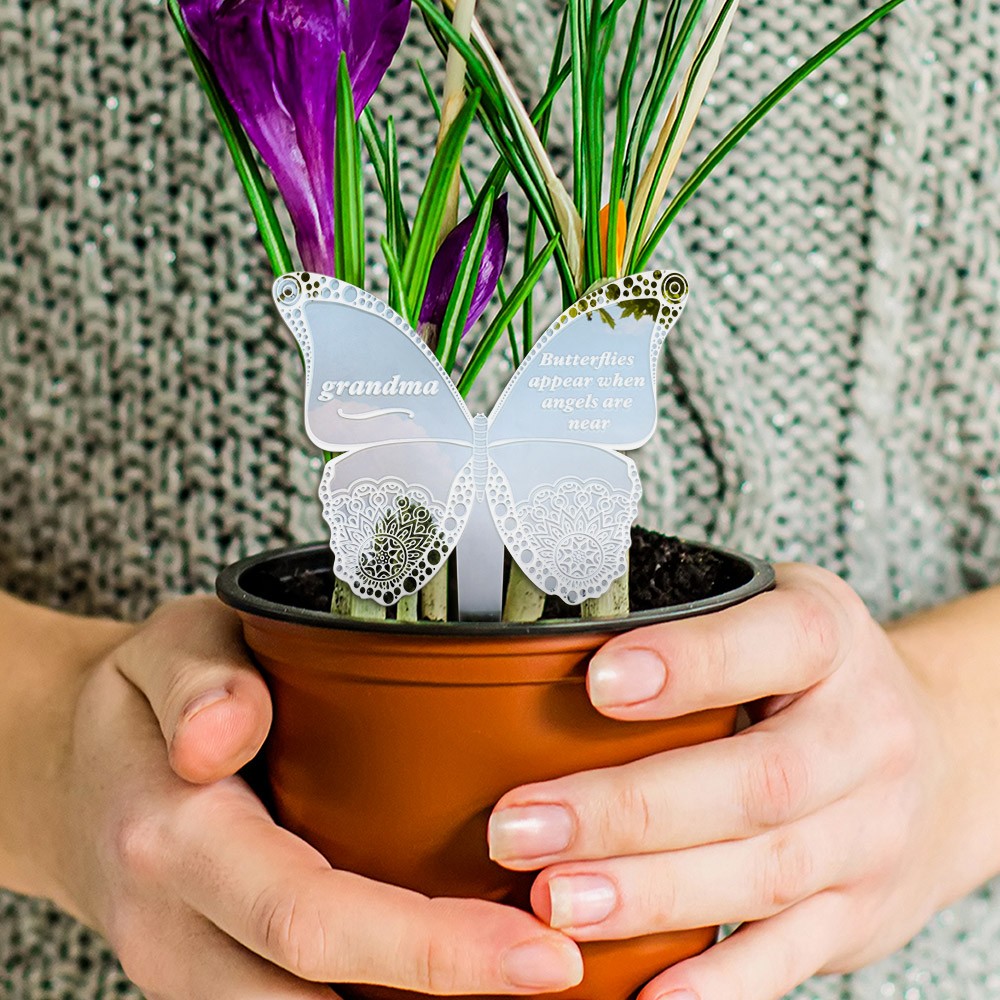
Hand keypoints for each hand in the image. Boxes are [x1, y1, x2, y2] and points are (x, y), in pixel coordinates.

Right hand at [12, 595, 582, 999]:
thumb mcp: (163, 650)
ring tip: (519, 976)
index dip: (427, 947)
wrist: (66, 774)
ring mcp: (188, 968)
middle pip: (316, 996)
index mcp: (173, 837)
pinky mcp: (210, 978)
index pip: (307, 914)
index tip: (536, 951)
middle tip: (559, 970)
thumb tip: (221, 733)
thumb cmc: (138, 701)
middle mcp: (177, 927)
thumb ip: (198, 678)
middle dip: (446, 995)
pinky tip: (443, 979)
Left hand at [486, 564, 985, 999]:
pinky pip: (787, 956)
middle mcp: (865, 737)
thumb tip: (550, 646)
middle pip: (756, 782)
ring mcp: (868, 834)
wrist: (940, 756)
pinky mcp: (857, 913)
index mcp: (830, 640)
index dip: (692, 663)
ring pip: (763, 873)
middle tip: (523, 827)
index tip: (598, 681)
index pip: (778, 641)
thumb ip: (688, 626)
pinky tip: (644, 990)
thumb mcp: (769, 614)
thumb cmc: (816, 677)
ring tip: (556, 902)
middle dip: (629, 810)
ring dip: (650, 895)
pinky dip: (714, 981)